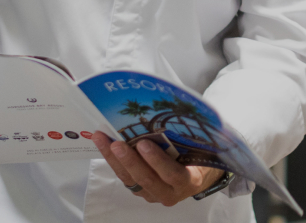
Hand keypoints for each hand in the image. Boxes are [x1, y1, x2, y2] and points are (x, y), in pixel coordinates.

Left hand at [92, 133, 224, 206]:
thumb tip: (177, 112)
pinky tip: (104, 145)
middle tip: (116, 143)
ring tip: (102, 140)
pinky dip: (114, 161)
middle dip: (130, 160)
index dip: (157, 161)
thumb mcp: (202, 150)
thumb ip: (190, 140)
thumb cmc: (201, 157)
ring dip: (115, 160)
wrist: (198, 177)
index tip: (144, 143)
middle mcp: (170, 193)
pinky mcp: (141, 191)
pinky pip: (126, 178)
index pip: (173, 174)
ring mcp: (153, 194)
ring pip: (131, 180)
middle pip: (146, 179)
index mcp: (189, 181)